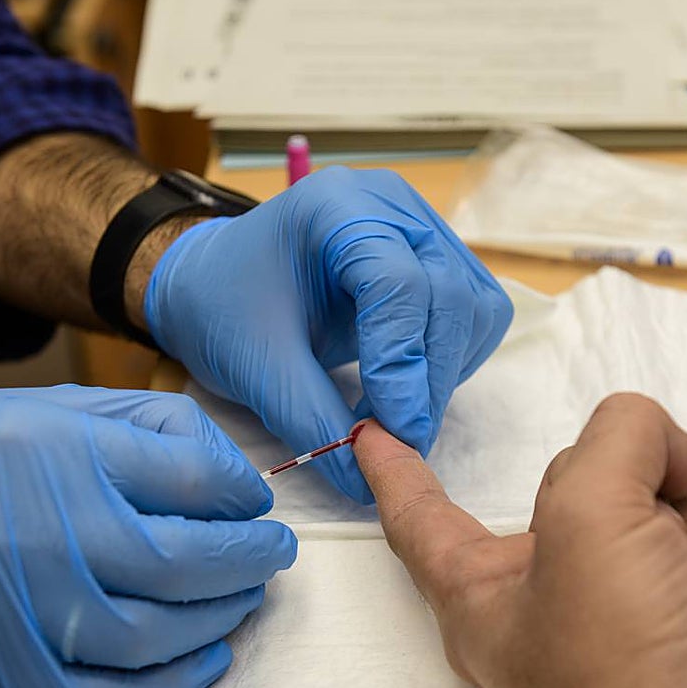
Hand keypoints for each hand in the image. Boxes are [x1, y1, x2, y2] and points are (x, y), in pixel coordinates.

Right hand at [0, 386, 295, 687]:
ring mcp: (25, 613)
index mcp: (59, 451)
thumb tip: (236, 481)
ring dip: (223, 617)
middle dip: (252, 559)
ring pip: (159, 633)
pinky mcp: (10, 676)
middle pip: (188, 561)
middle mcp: (44, 533)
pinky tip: (207, 659)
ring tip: (244, 597)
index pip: (195, 478)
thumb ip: (150, 429)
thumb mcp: (54, 408)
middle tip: (274, 554)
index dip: (244, 494)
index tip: (256, 503)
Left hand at [144, 166, 512, 502]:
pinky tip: (406, 388)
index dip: (402, 361)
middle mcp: (390, 204)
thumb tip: (369, 483)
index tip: (395, 432)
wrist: (214, 283)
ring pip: (472, 307)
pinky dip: (450, 361)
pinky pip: (472, 313)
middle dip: (428, 377)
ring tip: (395, 418)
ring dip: (445, 373)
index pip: (398, 282)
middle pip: (448, 294)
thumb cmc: (224, 309)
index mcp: (336, 207)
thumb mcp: (260, 368)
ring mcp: (418, 225)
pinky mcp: (435, 257)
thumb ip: (316, 421)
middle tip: (400, 442)